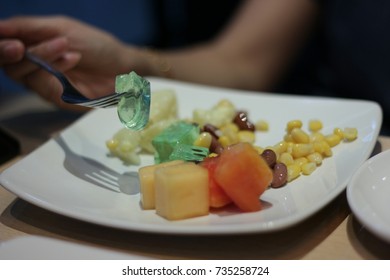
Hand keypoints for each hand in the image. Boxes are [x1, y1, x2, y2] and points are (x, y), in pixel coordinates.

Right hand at [0, 16, 139, 107]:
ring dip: (41, 56)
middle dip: (10, 53)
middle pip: (8, 65)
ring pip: (24, 75)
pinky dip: (56, 68)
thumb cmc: (95, 45)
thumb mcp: (62, 28)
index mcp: (33, 46)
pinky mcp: (59, 98)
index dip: (0, 45)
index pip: (5, 46)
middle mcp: (35, 68)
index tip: (10, 41)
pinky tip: (72, 57)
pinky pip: (44, 86)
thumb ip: (29, 27)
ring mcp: (46, 84)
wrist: (122, 65)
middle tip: (20, 46)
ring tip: (64, 45)